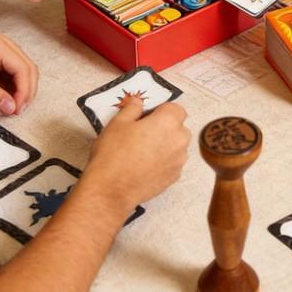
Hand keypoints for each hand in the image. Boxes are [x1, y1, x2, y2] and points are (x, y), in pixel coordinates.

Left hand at [0, 34, 38, 114]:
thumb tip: (11, 107)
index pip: (23, 69)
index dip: (24, 91)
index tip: (17, 109)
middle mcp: (3, 46)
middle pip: (28, 69)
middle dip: (26, 92)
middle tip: (18, 111)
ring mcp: (0, 53)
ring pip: (22, 73)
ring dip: (21, 91)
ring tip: (12, 107)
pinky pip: (12, 75)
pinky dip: (12, 89)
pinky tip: (5, 100)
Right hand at [82, 96, 189, 220]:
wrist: (111, 189)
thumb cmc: (113, 152)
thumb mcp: (118, 123)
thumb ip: (132, 108)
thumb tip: (138, 102)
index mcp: (168, 122)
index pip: (176, 108)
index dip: (161, 110)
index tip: (146, 117)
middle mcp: (179, 140)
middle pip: (179, 127)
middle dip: (165, 127)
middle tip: (142, 133)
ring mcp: (179, 161)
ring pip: (176, 146)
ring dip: (165, 144)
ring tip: (142, 151)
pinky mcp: (174, 177)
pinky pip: (172, 162)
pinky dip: (163, 161)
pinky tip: (144, 165)